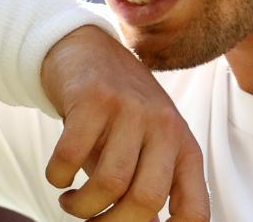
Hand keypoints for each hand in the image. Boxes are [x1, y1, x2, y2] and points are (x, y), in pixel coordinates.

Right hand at [41, 26, 209, 220]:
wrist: (87, 48)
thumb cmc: (117, 111)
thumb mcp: (146, 144)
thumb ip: (148, 184)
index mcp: (183, 146)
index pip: (194, 210)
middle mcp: (164, 126)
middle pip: (146, 199)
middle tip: (91, 221)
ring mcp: (130, 109)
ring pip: (109, 183)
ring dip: (81, 206)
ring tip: (71, 202)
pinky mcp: (93, 98)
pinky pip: (71, 156)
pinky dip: (58, 176)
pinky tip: (58, 175)